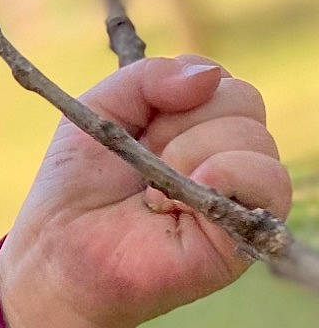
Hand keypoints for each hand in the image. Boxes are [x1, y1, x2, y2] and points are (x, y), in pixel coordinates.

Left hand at [0, 55, 290, 327]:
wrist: (58, 253)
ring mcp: (239, 195)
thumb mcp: (102, 109)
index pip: (222, 81)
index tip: (141, 125)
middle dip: (182, 124)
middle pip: (245, 100)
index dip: (179, 93)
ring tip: (153, 192)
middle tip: (145, 162)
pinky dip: (224, 175)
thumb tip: (211, 74)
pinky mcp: (244, 233)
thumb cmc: (77, 186)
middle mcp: (227, 156)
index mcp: (197, 124)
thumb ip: (150, 75)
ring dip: (193, 153)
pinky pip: (270, 183)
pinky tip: (179, 200)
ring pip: (256, 137)